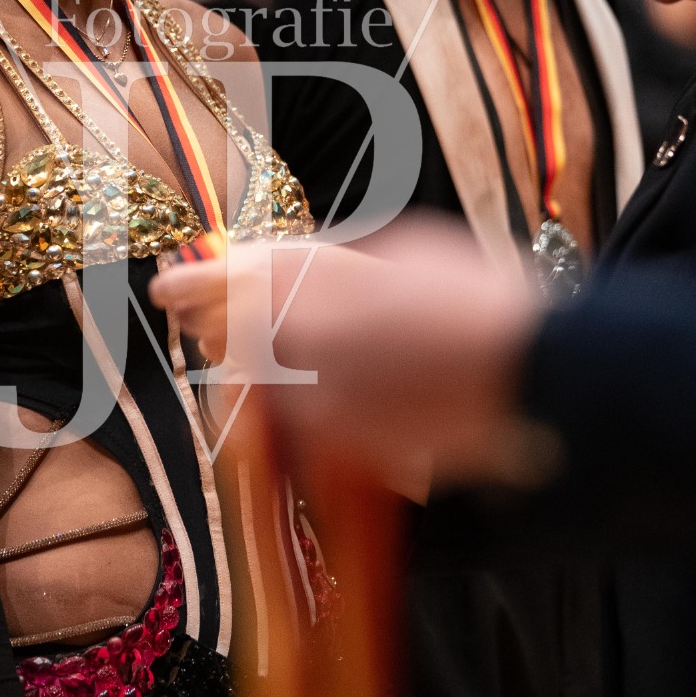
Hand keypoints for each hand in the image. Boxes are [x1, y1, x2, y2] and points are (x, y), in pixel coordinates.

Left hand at [151, 219, 539, 489]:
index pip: (227, 281)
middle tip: (197, 321)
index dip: (191, 284)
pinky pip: (300, 425)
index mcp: (313, 279)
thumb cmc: (480, 301)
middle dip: (213, 327)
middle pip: (231, 337)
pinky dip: (301, 412)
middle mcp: (300, 338)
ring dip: (255, 372)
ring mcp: (318, 398)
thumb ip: (342, 263)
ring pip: (259, 387)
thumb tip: (311, 273)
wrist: (532, 372)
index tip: (163, 289)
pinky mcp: (341, 445)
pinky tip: (317, 401)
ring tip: (258, 360)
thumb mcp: (407, 251)